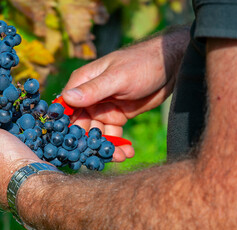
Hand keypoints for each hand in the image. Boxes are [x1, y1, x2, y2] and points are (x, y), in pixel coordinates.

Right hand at [61, 26, 189, 161]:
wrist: (171, 65)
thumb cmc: (142, 63)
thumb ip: (93, 90)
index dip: (64, 127)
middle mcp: (90, 97)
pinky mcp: (118, 116)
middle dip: (87, 142)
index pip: (66, 107)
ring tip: (120, 157)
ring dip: (105, 147)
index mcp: (82, 83)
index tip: (68, 147)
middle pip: (80, 125)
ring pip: (97, 134)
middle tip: (97, 158)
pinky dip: (118, 145)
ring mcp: (104, 108)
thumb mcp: (117, 78)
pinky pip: (113, 135)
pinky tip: (127, 153)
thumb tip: (66, 99)